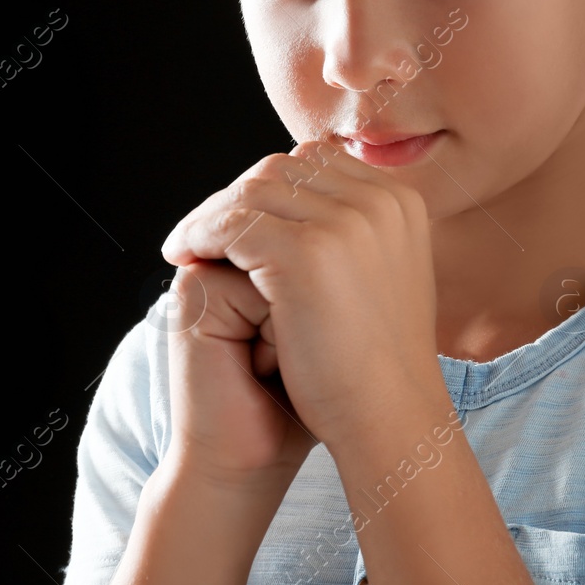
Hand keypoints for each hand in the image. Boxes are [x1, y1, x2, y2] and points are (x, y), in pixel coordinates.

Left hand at [161, 140, 441, 455]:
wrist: (391, 419)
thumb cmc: (381, 366)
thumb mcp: (385, 279)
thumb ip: (359, 237)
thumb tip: (314, 211)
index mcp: (400, 201)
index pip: (316, 164)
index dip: (271, 189)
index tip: (240, 220)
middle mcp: (379, 200)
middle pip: (282, 170)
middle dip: (238, 198)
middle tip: (204, 233)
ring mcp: (345, 222)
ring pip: (252, 192)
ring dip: (211, 215)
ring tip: (187, 246)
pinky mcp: (305, 251)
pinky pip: (230, 224)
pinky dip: (199, 234)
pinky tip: (184, 258)